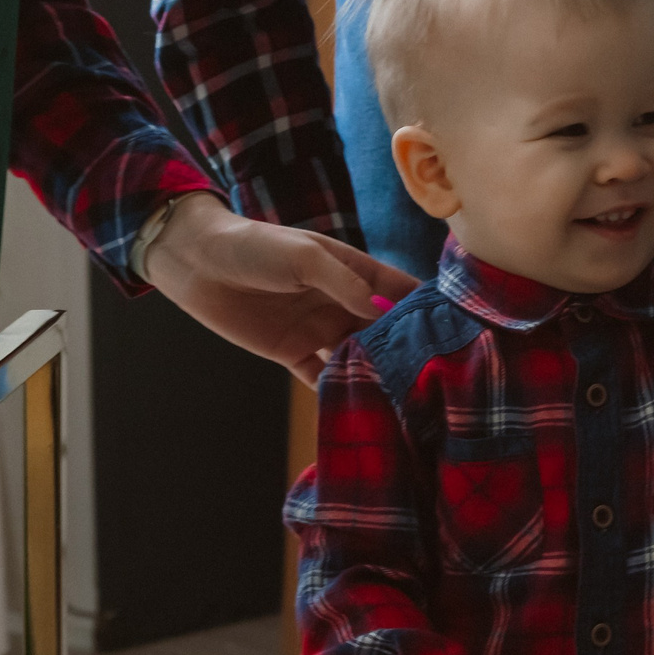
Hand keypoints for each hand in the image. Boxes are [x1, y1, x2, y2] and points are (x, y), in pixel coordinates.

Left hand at [144, 194, 419, 385]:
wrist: (198, 263)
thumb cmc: (254, 246)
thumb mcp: (304, 256)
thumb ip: (344, 283)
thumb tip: (380, 313)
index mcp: (350, 269)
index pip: (397, 290)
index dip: (423, 306)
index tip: (455, 328)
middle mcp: (340, 301)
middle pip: (381, 329)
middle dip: (403, 349)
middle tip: (435, 377)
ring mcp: (317, 328)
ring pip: (356, 356)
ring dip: (374, 374)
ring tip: (403, 399)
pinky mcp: (291, 352)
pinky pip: (322, 376)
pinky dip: (339, 391)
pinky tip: (360, 408)